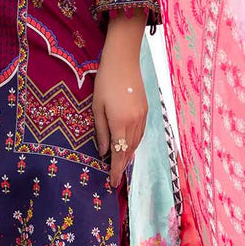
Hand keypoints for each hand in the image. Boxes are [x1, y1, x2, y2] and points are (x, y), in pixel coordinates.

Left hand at [92, 12, 147, 187]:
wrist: (123, 61)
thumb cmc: (105, 82)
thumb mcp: (97, 107)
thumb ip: (101, 131)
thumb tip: (103, 152)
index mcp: (121, 123)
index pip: (118, 155)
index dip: (115, 171)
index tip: (112, 184)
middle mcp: (135, 123)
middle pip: (129, 151)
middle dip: (121, 166)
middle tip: (114, 178)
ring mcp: (143, 117)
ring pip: (137, 144)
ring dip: (128, 156)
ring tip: (119, 165)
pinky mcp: (147, 110)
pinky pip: (141, 134)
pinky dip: (134, 143)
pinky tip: (128, 146)